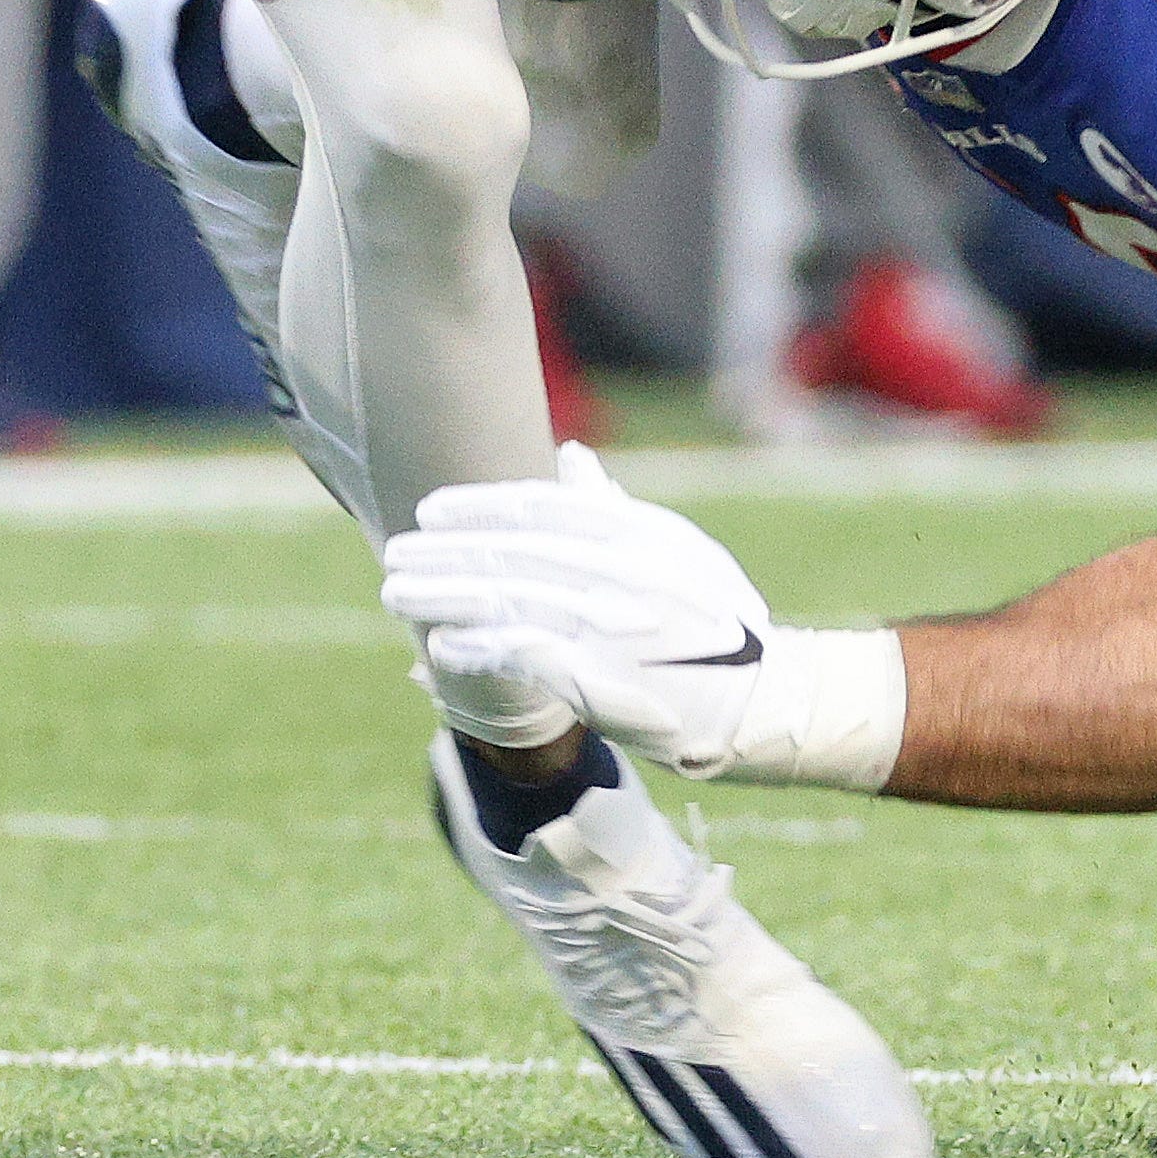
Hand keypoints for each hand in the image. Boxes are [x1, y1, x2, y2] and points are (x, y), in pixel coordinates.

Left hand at [381, 441, 907, 790]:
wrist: (762, 700)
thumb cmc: (718, 623)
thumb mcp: (678, 549)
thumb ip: (614, 507)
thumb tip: (572, 457)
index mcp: (636, 534)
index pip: (541, 509)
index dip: (480, 507)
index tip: (432, 510)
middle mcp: (619, 573)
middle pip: (512, 554)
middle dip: (446, 554)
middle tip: (394, 552)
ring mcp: (609, 625)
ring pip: (507, 601)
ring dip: (445, 597)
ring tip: (396, 594)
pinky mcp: (601, 678)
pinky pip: (525, 658)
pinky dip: (479, 651)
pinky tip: (440, 648)